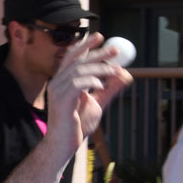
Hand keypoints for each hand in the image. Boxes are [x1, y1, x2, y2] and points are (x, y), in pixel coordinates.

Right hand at [45, 32, 132, 151]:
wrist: (64, 145)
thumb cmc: (77, 126)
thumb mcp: (98, 103)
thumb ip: (110, 89)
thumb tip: (125, 75)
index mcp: (62, 81)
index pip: (72, 57)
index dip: (85, 45)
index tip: (100, 37)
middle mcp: (57, 83)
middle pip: (76, 60)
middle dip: (97, 52)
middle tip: (115, 50)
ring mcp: (57, 91)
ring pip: (79, 70)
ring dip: (99, 68)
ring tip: (115, 70)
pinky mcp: (61, 101)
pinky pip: (78, 84)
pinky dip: (92, 81)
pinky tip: (101, 85)